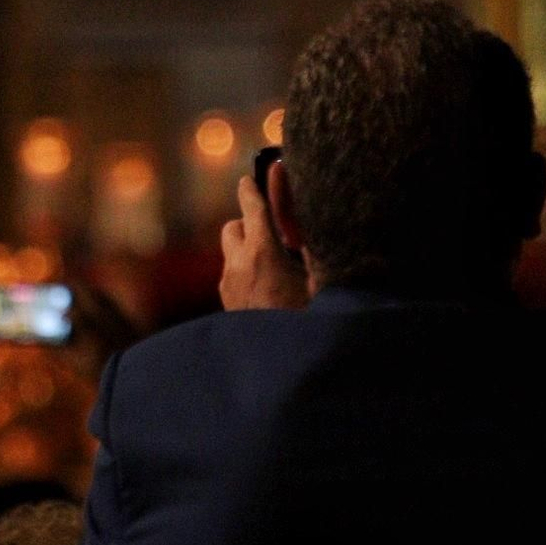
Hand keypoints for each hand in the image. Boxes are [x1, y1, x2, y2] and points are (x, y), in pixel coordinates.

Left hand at [219, 176, 307, 310]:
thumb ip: (310, 247)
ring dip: (249, 252)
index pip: (252, 208)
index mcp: (262, 253)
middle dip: (250, 225)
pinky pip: (233, 276)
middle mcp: (238, 265)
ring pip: (232, 254)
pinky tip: (270, 291)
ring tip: (277, 269)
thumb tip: (301, 225)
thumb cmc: (305, 318)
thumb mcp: (319, 279)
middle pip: (233, 227)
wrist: (280, 365)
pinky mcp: (226, 306)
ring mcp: (229, 287)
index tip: (249, 179)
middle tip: (275, 236)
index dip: (251, 190)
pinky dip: (247, 273)